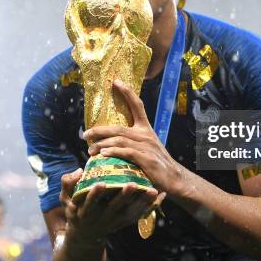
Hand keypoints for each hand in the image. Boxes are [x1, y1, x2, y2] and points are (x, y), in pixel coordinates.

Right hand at [59, 168, 162, 241]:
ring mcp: (114, 222)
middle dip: (123, 196)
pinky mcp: (124, 223)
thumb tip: (78, 171)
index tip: (101, 183)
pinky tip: (160, 197)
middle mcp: (101, 218)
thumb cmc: (75, 209)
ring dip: (141, 202)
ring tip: (152, 190)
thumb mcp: (65, 199)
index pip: (89, 202)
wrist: (84, 235)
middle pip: (113, 208)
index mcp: (85, 211)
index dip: (94, 194)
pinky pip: (138, 216)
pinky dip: (149, 207)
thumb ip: (68, 184)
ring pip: (129, 213)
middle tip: (132, 184)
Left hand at [85, 79, 187, 195]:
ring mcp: (146, 147)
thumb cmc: (157, 164)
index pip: (137, 105)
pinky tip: (103, 155)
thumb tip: (110, 140)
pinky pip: (126, 153)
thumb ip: (132, 141)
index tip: (116, 81)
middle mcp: (146, 135)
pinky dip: (113, 152)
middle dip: (99, 130)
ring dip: (101, 144)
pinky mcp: (146, 159)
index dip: (127, 92)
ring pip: (119, 140)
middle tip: (85, 134)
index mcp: (146, 129)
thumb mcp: (147, 147)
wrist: (174, 179)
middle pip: (118, 127)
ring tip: (90, 150)